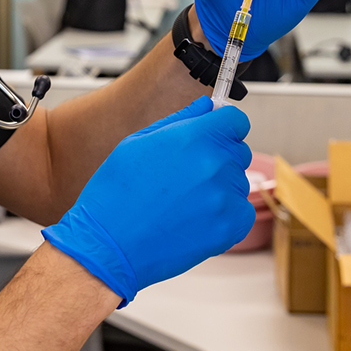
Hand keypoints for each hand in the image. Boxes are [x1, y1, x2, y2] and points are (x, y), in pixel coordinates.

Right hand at [41, 97, 254, 303]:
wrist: (109, 243)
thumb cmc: (116, 193)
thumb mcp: (136, 143)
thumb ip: (178, 121)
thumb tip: (205, 107)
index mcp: (193, 137)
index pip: (235, 120)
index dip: (224, 125)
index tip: (215, 133)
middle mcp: (214, 164)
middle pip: (238, 150)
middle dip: (218, 156)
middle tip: (186, 173)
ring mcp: (225, 198)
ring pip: (238, 182)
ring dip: (219, 187)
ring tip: (183, 200)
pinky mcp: (230, 228)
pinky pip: (241, 211)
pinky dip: (225, 214)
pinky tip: (194, 218)